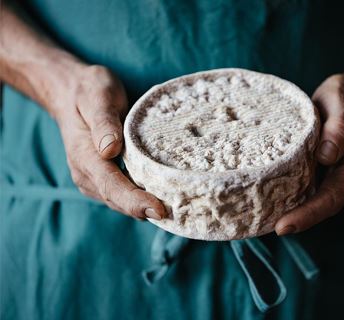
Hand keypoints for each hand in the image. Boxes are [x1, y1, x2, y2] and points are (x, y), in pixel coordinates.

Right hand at [55, 65, 165, 219]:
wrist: (71, 93)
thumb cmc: (88, 91)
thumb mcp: (97, 96)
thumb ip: (103, 122)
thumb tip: (110, 149)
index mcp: (85, 156)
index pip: (111, 186)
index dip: (134, 201)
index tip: (158, 210)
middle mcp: (86, 173)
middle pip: (117, 200)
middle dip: (144, 210)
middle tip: (177, 215)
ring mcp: (93, 178)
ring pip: (120, 201)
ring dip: (143, 208)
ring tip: (174, 212)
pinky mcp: (103, 177)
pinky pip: (122, 193)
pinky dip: (139, 199)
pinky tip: (161, 198)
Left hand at [275, 74, 343, 234]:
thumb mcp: (343, 101)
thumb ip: (339, 126)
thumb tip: (327, 156)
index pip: (333, 194)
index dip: (310, 213)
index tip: (285, 225)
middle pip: (326, 204)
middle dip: (301, 220)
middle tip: (273, 229)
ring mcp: (336, 173)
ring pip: (319, 201)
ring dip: (298, 214)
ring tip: (268, 223)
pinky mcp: (324, 170)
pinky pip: (312, 189)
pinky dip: (296, 200)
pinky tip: (276, 203)